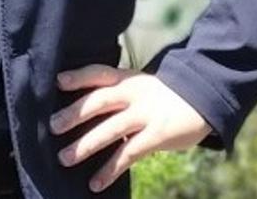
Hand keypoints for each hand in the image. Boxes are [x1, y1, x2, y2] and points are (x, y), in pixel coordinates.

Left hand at [49, 65, 210, 192]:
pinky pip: (128, 154)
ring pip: (110, 130)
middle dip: (74, 114)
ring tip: (65, 159)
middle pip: (99, 101)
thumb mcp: (141, 87)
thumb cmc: (164, 96)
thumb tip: (83, 110)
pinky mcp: (157, 135)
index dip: (78, 77)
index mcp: (128, 80)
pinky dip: (110, 170)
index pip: (99, 73)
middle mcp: (134, 94)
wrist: (204, 99)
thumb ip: (118, 95)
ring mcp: (146, 114)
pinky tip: (95, 183)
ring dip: (85, 145)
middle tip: (52, 127)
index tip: (58, 82)